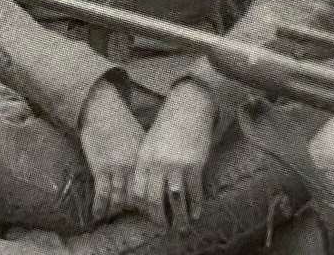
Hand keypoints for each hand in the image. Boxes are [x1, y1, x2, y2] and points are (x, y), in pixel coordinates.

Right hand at [76, 79, 145, 222]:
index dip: (153, 203)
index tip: (155, 213)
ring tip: (115, 219)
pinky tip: (97, 215)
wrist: (102, 110)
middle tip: (137, 221)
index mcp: (145, 160)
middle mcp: (133, 167)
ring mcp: (116, 169)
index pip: (152, 188)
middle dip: (139, 212)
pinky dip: (100, 207)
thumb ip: (147, 159)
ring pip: (120, 199)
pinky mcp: (99, 168)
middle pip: (138, 197)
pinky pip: (102, 193)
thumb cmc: (123, 123)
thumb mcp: (142, 140)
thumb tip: (155, 175)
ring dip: (117, 211)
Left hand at [129, 79, 216, 225]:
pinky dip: (195, 205)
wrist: (188, 106)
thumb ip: (146, 164)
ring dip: (179, 217)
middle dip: (158, 218)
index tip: (147, 216)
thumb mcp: (150, 142)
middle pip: (154, 199)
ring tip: (181, 227)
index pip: (137, 191)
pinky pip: (194, 191)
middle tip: (164, 227)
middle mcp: (157, 163)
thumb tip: (144, 189)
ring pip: (175, 199)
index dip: (141, 207)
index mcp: (143, 158)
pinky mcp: (194, 163)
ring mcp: (176, 164)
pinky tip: (196, 213)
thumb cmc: (168, 126)